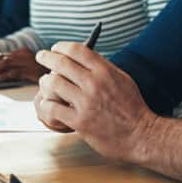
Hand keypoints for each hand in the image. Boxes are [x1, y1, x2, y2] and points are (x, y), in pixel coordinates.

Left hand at [0, 48, 47, 82]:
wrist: (61, 79)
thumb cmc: (41, 78)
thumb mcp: (26, 70)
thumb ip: (14, 69)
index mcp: (23, 52)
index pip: (2, 55)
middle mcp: (26, 55)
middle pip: (3, 58)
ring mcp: (30, 62)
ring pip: (8, 63)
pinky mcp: (33, 71)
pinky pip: (17, 72)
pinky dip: (6, 75)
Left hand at [34, 42, 157, 159]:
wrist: (141, 136)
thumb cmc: (131, 108)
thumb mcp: (122, 80)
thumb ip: (103, 68)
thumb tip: (83, 58)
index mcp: (105, 71)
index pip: (77, 50)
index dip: (62, 46)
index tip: (56, 47)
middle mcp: (94, 84)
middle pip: (61, 63)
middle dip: (46, 57)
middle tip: (40, 56)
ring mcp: (86, 103)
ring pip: (53, 83)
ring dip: (45, 81)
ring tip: (45, 82)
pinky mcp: (79, 122)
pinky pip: (52, 108)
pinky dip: (46, 104)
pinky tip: (48, 104)